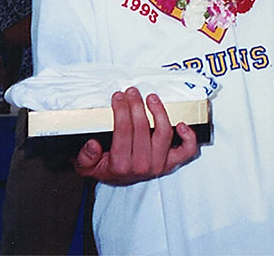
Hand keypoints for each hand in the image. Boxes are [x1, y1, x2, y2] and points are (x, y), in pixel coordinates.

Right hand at [74, 87, 198, 184]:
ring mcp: (159, 164)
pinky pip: (186, 151)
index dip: (121, 110)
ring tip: (151, 98)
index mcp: (120, 165)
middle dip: (136, 105)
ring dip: (159, 112)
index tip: (118, 96)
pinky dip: (188, 137)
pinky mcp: (171, 163)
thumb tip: (92, 144)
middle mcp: (142, 166)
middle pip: (143, 128)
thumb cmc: (105, 168)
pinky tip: (181, 123)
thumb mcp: (86, 166)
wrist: (118, 180)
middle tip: (132, 92)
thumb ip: (85, 156)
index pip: (123, 131)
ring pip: (164, 133)